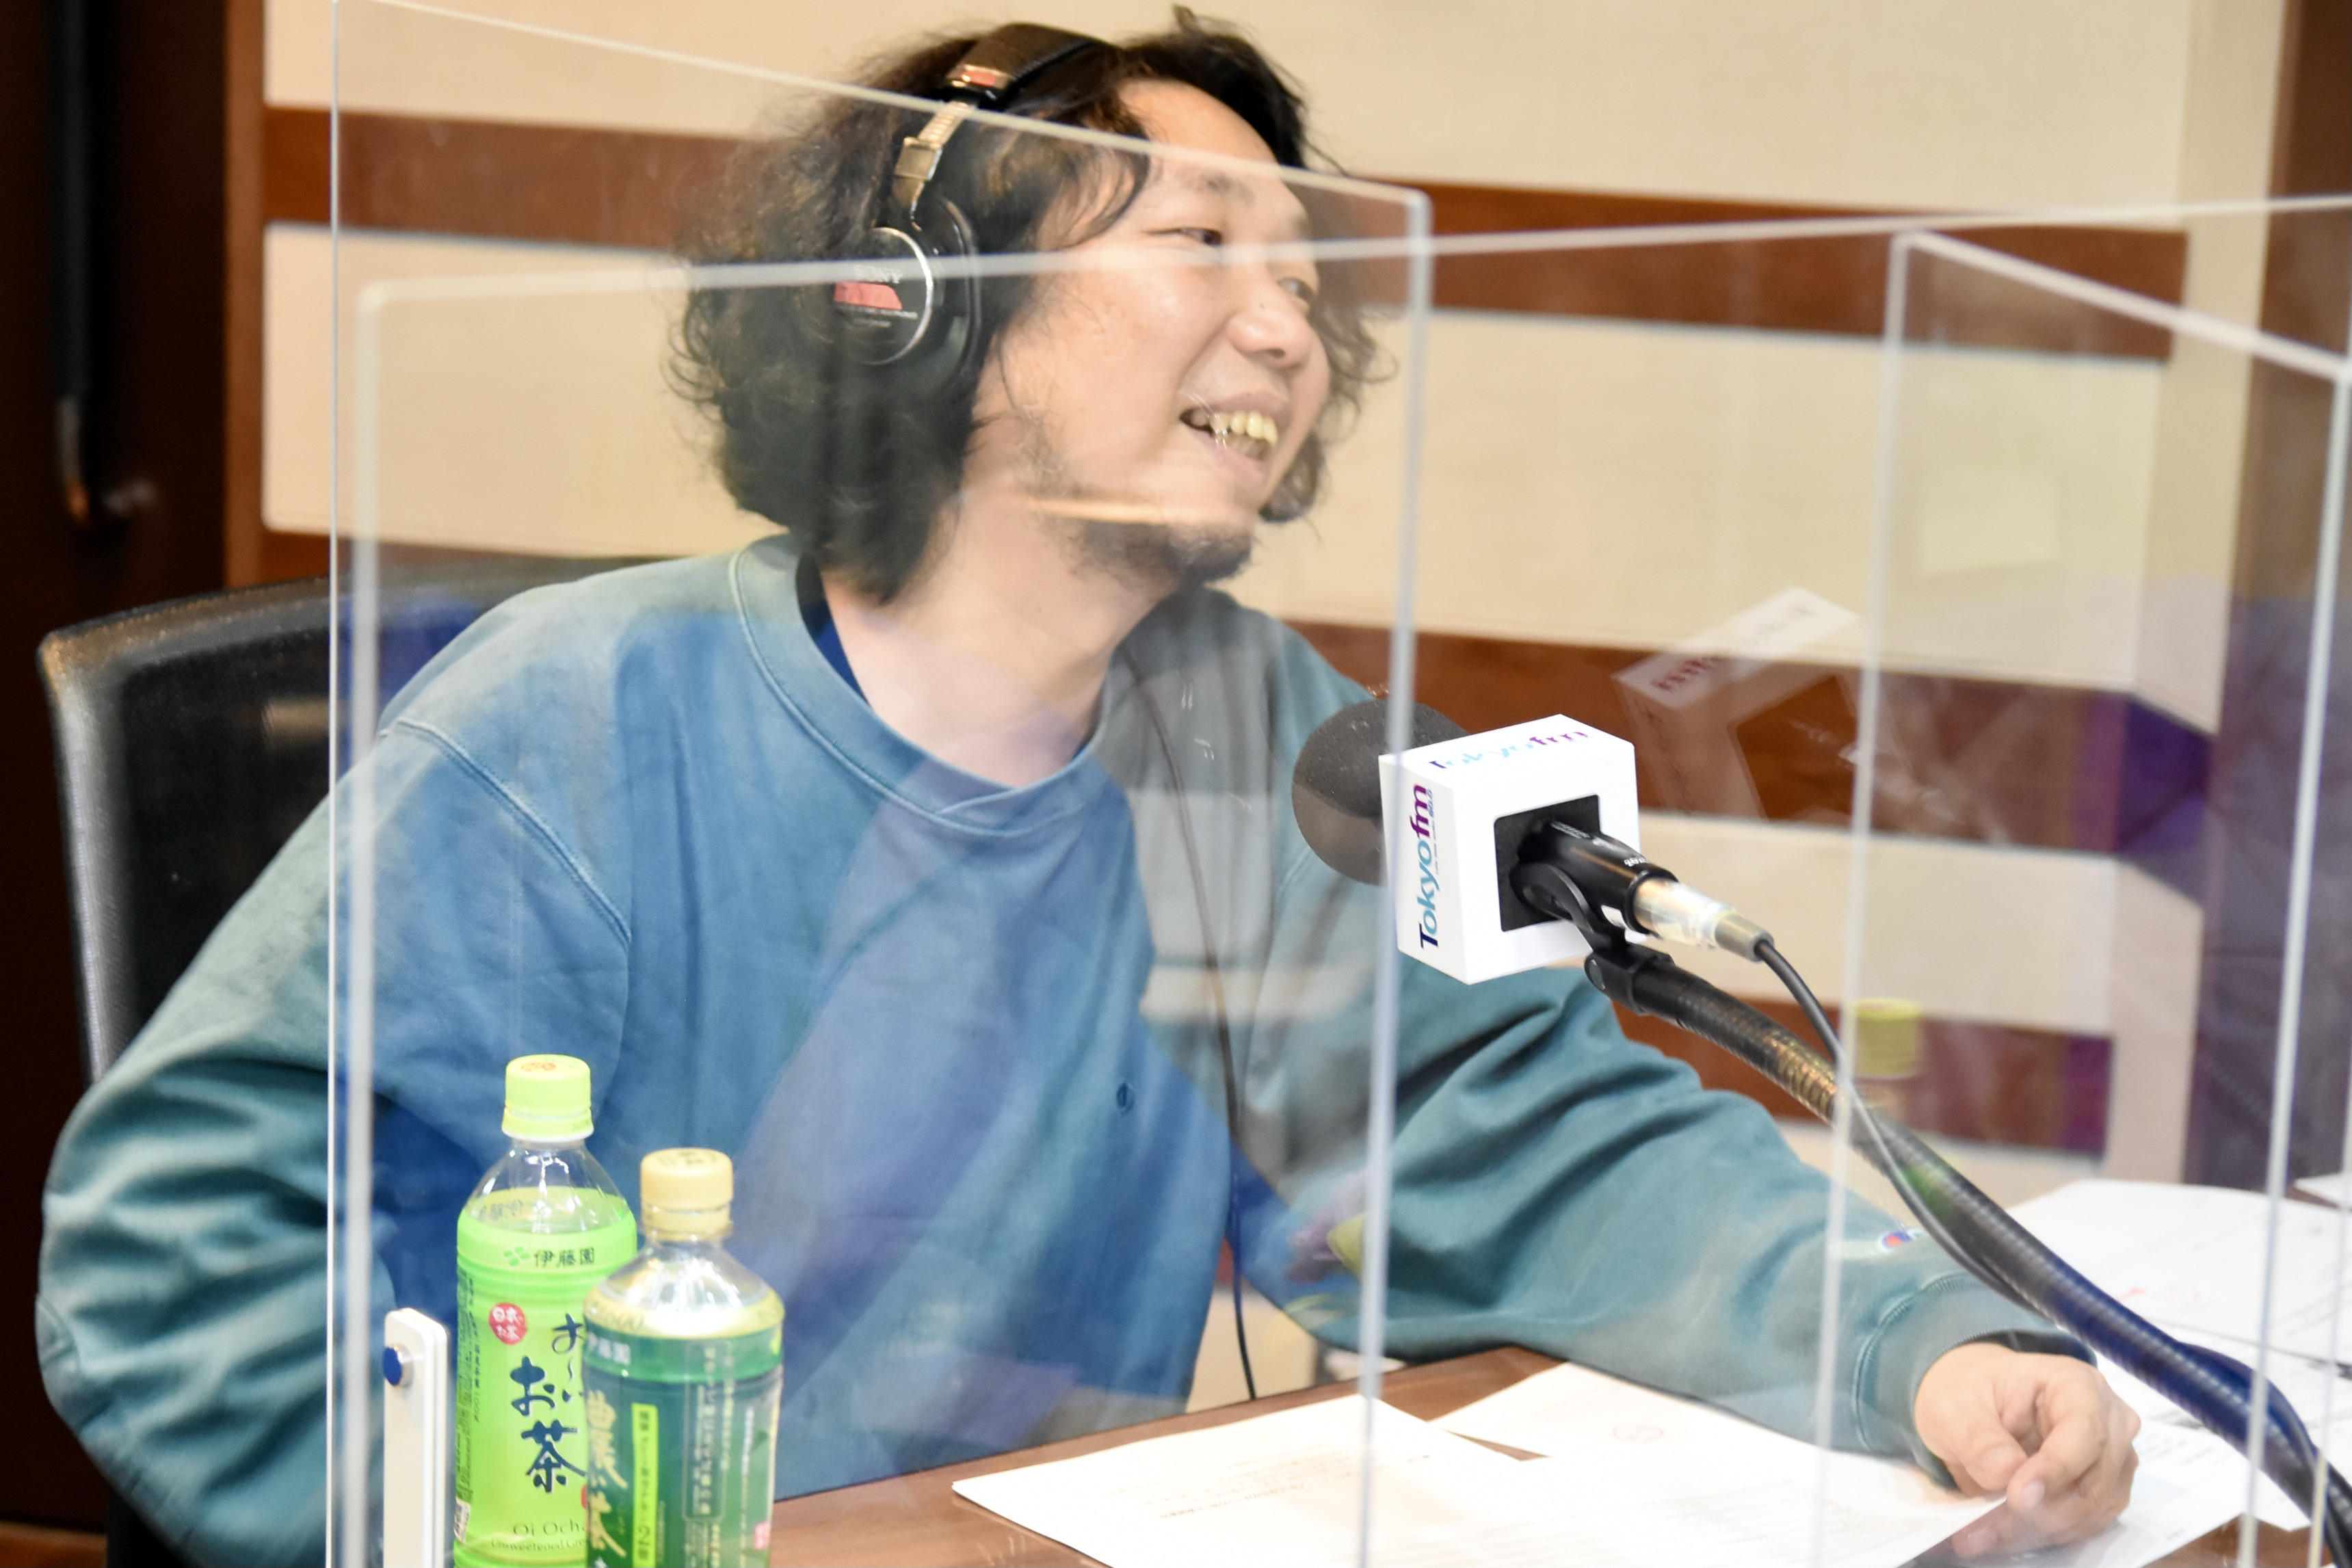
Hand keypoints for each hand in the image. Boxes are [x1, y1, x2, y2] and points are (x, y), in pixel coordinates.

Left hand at [1913, 1341, 2139, 1557]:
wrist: (1973, 1404)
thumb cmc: (1969, 1392)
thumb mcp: (1954, 1405)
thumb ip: (1979, 1438)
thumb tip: (2007, 1473)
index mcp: (2076, 1384)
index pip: (2086, 1431)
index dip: (2056, 1468)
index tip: (2018, 1497)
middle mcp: (2108, 1421)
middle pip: (2094, 1480)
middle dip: (2039, 1512)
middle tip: (1982, 1530)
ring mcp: (2110, 1460)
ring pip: (2091, 1511)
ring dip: (2036, 1531)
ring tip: (1981, 1535)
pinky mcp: (2101, 1493)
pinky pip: (2082, 1525)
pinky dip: (2041, 1536)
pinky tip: (2000, 1535)